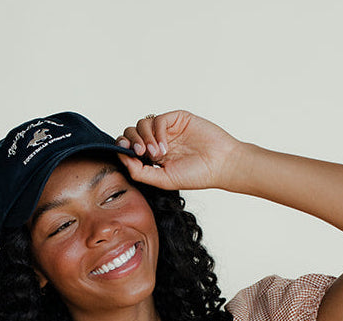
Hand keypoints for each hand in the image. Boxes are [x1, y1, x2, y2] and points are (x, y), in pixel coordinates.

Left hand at [115, 109, 244, 192]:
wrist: (220, 165)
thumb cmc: (196, 175)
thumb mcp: (163, 180)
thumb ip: (140, 172)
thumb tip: (122, 159)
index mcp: (153, 156)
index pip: (130, 146)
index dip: (124, 147)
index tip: (125, 154)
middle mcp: (158, 141)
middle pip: (133, 132)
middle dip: (132, 141)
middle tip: (141, 154)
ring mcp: (168, 129)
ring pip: (142, 124)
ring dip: (145, 138)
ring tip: (157, 154)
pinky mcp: (177, 119)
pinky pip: (158, 120)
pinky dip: (157, 132)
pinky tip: (165, 147)